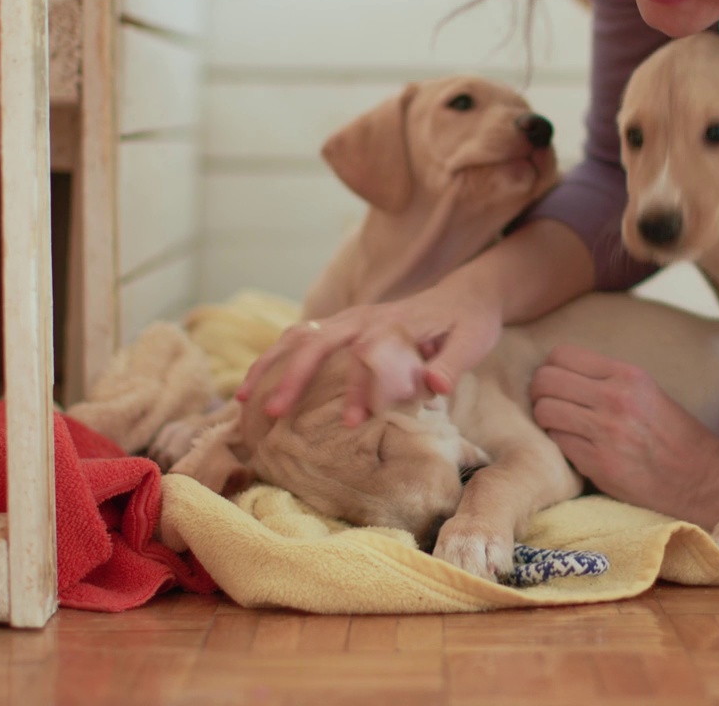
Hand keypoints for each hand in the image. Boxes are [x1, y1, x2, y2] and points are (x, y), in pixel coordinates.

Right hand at [236, 280, 503, 424]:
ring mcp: (350, 319)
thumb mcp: (473, 344)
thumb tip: (435, 385)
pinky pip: (302, 338)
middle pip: (317, 340)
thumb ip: (453, 365)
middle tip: (273, 414)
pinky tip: (258, 384)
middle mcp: (365, 317)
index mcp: (394, 324)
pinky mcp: (343, 326)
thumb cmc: (470, 325)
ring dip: (271, 364)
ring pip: (300, 336)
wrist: (466, 296)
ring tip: (245, 399)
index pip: (366, 355)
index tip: (351, 422)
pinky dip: (276, 358)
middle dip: (292, 377)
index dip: (357, 388)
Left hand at [528, 345, 718, 527]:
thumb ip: (607, 379)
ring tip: (560, 426)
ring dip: (546, 420)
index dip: (551, 368)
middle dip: (539, 392)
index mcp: (628, 375)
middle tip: (548, 404)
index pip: (562, 354)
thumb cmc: (673, 435)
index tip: (556, 382)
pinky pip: (557, 443)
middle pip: (545, 380)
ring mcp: (605, 431)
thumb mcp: (647, 391)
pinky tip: (576, 448)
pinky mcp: (598, 463)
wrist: (701, 478)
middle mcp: (614, 398)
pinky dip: (560, 445)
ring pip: (545, 411)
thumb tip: (560, 372)